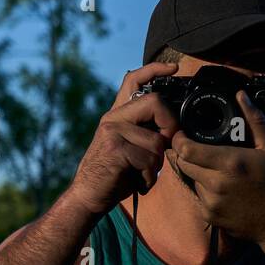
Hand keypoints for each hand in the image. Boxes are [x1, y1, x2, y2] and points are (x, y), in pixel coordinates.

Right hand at [65, 63, 180, 215]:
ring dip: (157, 164)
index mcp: (117, 114)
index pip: (134, 80)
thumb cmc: (115, 174)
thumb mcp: (130, 147)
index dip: (155, 69)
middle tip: (166, 147)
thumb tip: (175, 129)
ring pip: (157, 141)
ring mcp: (112, 132)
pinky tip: (137, 182)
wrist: (89, 196)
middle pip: (155, 103)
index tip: (174, 68)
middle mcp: (113, 118)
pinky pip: (149, 160)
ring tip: (142, 173)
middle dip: (170, 127)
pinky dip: (149, 178)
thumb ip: (146, 132)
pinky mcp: (115, 149)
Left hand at [170, 90, 264, 242]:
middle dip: (183, 153)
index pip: (186, 150)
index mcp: (229, 163)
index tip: (182, 134)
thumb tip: (242, 95)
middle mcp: (216, 184)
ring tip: (214, 168)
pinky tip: (221, 187)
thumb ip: (255, 119)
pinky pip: (198, 196)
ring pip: (190, 179)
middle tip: (193, 146)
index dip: (178, 140)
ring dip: (195, 171)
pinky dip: (204, 189)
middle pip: (182, 163)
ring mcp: (212, 202)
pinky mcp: (210, 216)